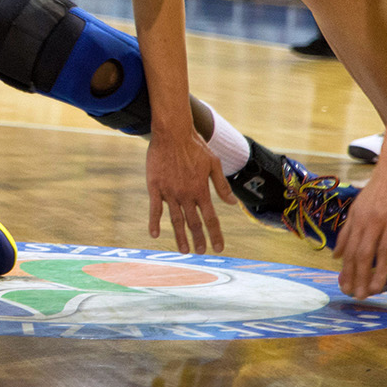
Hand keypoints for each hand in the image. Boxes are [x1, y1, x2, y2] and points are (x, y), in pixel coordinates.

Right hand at [145, 127, 235, 253]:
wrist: (172, 133)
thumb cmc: (194, 146)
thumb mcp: (214, 163)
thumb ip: (222, 185)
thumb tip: (232, 203)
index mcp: (202, 190)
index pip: (211, 218)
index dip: (215, 235)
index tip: (218, 248)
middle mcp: (187, 194)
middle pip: (194, 223)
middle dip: (199, 240)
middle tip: (200, 253)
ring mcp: (170, 191)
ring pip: (176, 219)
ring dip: (180, 236)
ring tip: (184, 250)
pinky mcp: (155, 186)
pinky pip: (155, 208)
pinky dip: (154, 222)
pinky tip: (155, 235)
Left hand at [334, 162, 386, 299]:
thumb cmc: (377, 191)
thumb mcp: (356, 209)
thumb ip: (346, 233)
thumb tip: (335, 256)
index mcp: (358, 221)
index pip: (350, 251)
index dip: (347, 271)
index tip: (345, 289)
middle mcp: (372, 221)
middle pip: (364, 253)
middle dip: (360, 276)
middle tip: (359, 296)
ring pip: (385, 248)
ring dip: (380, 270)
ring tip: (376, 289)